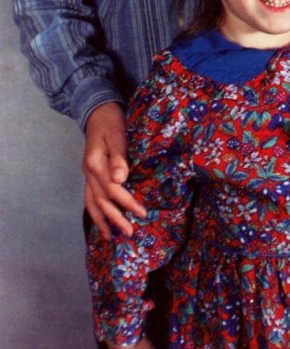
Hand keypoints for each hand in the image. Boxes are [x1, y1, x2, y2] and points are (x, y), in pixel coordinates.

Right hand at [83, 102, 145, 238]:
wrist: (98, 111)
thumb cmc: (110, 121)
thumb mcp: (117, 134)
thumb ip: (119, 157)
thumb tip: (121, 180)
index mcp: (95, 163)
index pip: (112, 189)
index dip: (127, 203)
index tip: (142, 213)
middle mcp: (89, 172)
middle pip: (101, 201)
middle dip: (115, 218)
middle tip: (130, 232)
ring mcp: (87, 174)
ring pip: (91, 203)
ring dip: (103, 220)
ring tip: (112, 237)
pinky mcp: (91, 174)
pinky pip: (90, 197)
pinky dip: (96, 212)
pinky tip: (103, 221)